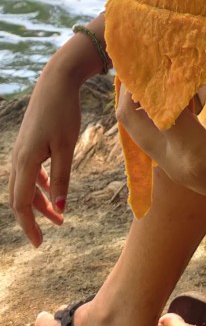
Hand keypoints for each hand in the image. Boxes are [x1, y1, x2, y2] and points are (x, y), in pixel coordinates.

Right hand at [9, 56, 81, 246]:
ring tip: (58, 216)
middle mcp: (18, 158)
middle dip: (32, 218)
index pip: (22, 203)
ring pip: (24, 185)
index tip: (38, 244)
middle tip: (45, 237)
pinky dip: (38, 186)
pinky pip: (28, 172)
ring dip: (38, 202)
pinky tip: (51, 192)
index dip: (29, 225)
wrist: (56, 82)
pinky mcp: (28, 143)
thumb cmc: (63, 112)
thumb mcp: (67, 146)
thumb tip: (60, 207)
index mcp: (26, 161)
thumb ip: (62, 178)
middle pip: (19, 197)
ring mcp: (21, 150)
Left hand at [116, 28, 205, 223]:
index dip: (157, 68)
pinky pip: (150, 133)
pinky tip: (169, 84)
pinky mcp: (175, 166)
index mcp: (194, 152)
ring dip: (140, 95)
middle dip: (134, 81)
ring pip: (135, 126)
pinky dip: (152, 107)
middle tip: (147, 49)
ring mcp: (170, 168)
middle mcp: (173, 163)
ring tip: (155, 61)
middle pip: (129, 118)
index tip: (161, 39)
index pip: (159, 102)